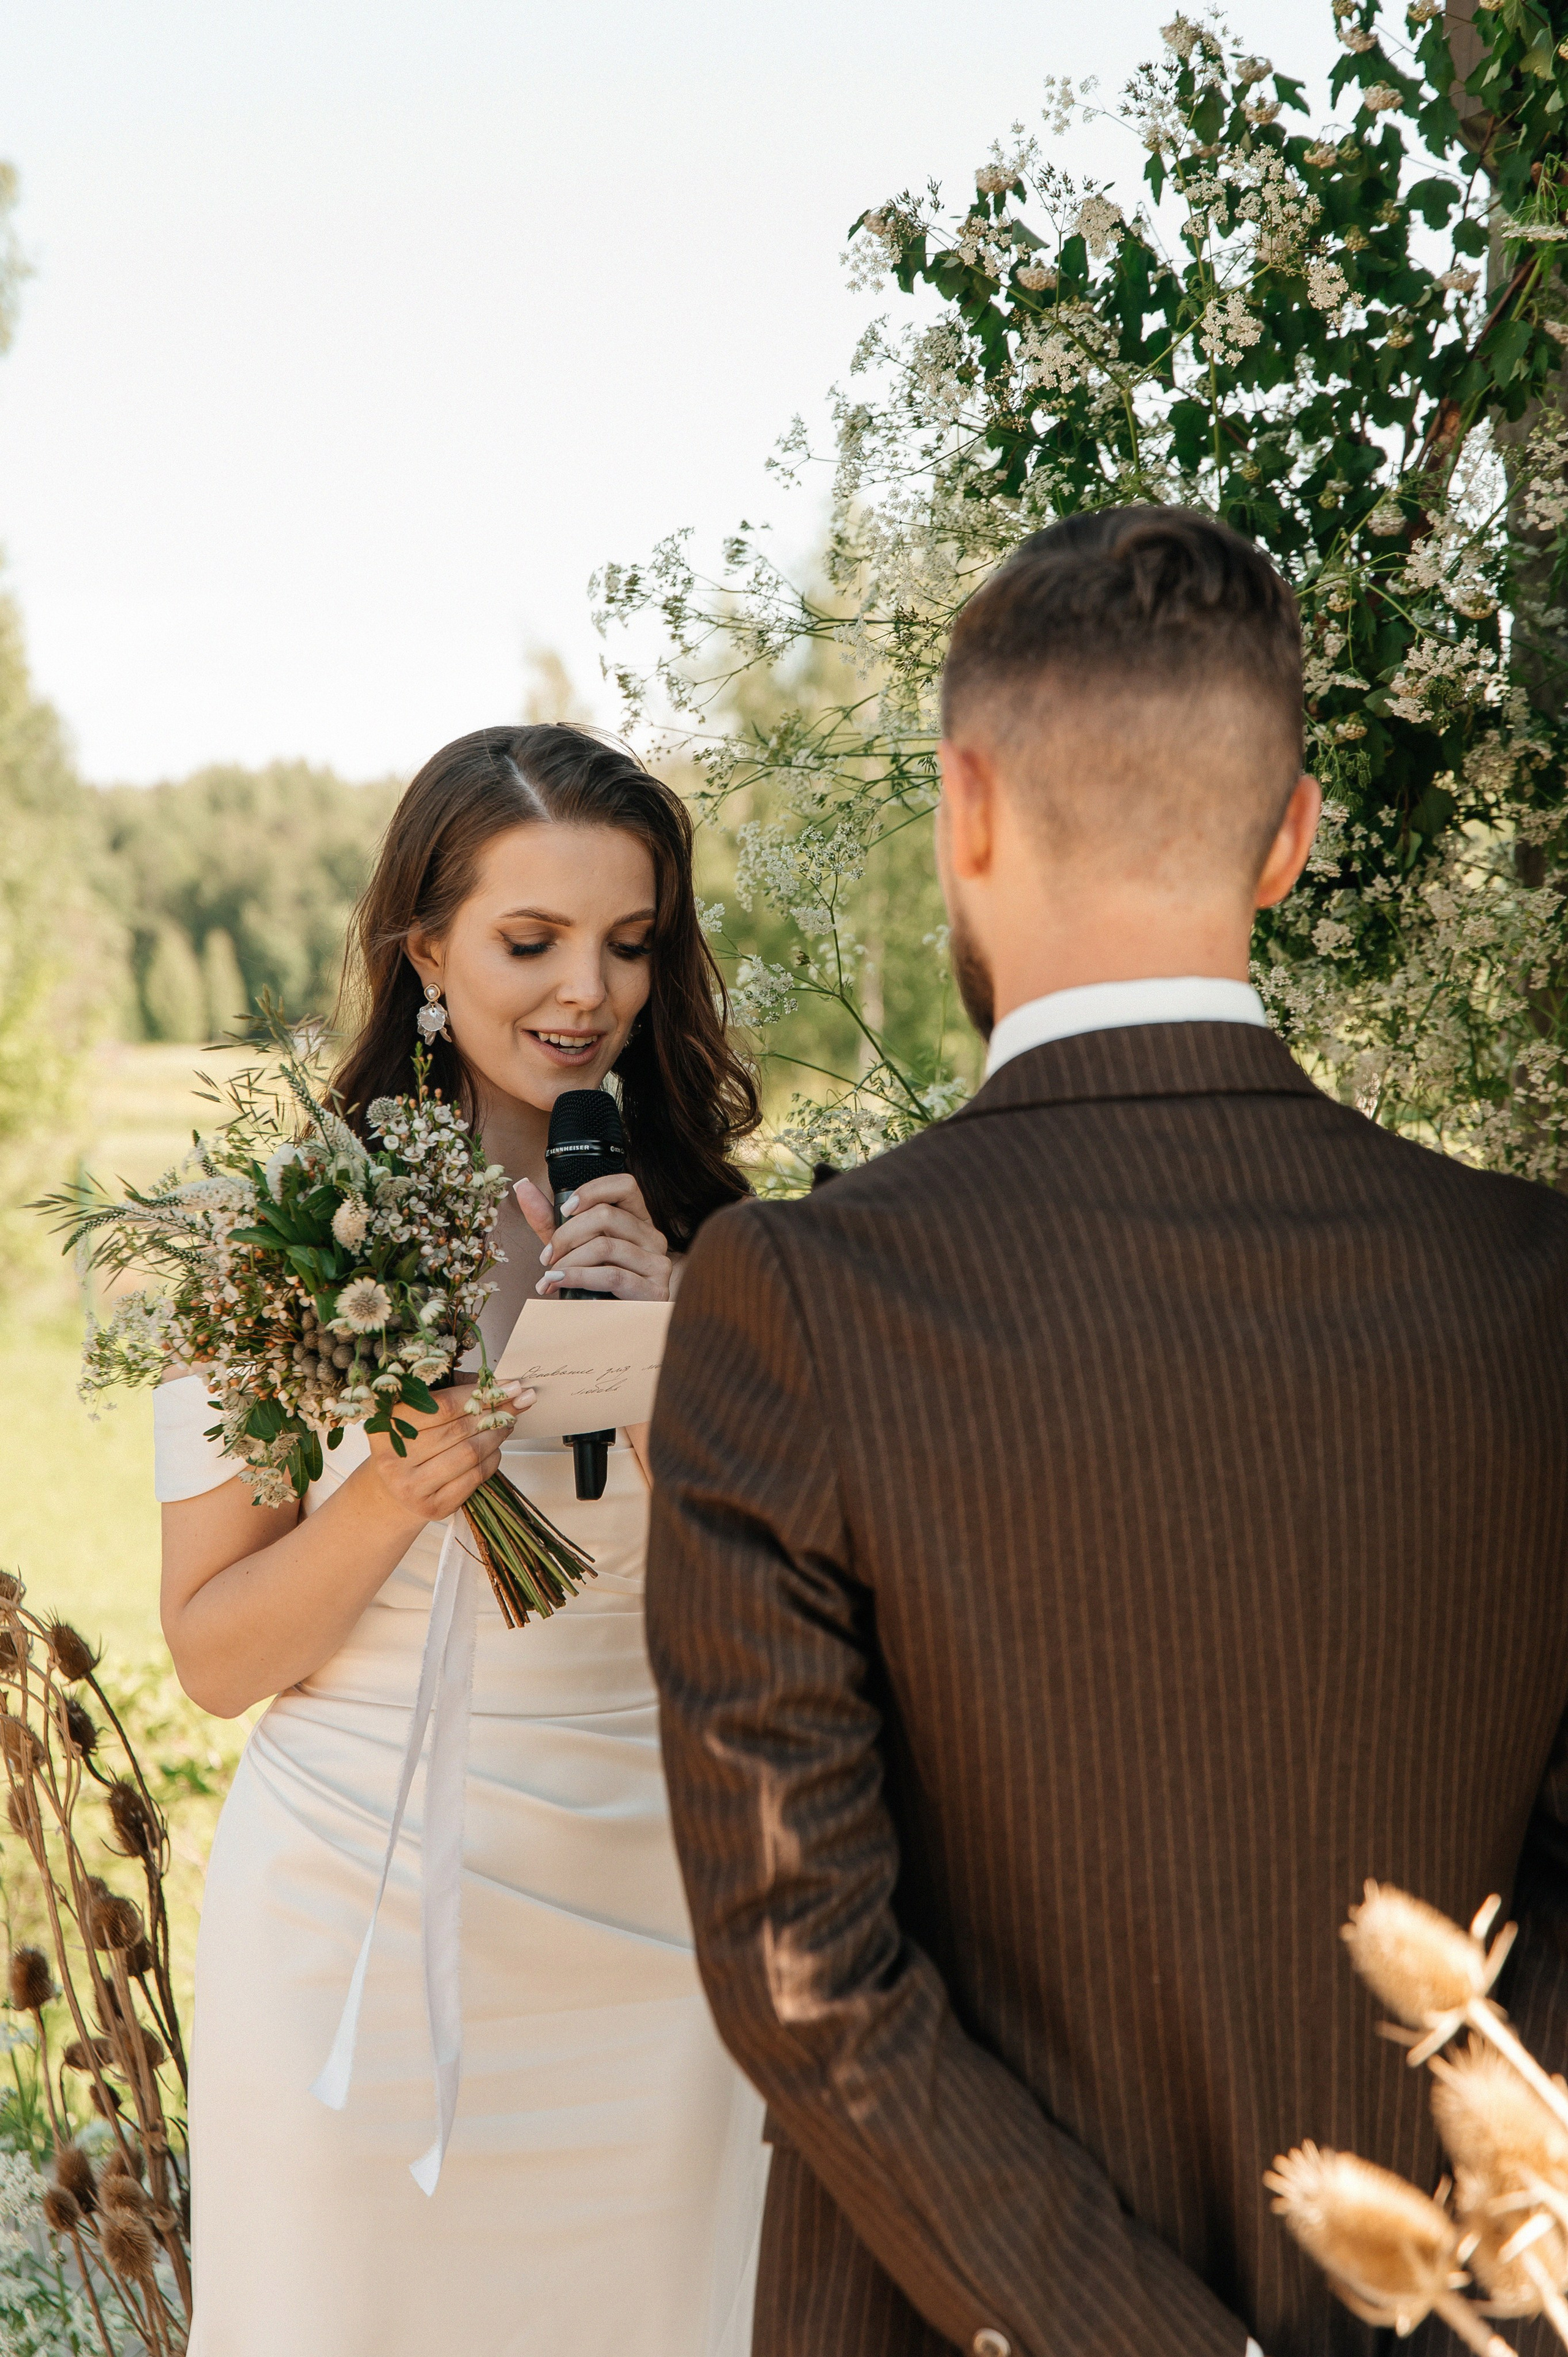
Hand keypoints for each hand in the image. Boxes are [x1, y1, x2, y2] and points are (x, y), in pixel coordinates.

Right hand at [364, 1379, 532, 1522]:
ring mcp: (412, 1486)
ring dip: (496, 1435)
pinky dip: (492, 1460)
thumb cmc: (411, 1443)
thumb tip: (494, 1384)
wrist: (395, 1489)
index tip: (508, 1386)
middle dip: (495, 1413)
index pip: (444, 1405)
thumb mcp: (417, 1412)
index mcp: (386, 1425)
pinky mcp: (433, 1507)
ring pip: (470, 1454)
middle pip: (460, 1430)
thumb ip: (449, 1392)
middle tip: (517, 1401)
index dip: (480, 1394)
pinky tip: (494, 1449)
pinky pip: (474, 1478)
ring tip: (506, 1423)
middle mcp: (394, 1458)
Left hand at [514, 1174, 671, 1301]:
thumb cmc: (592, 1288)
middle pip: (606, 1216)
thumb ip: (549, 1219)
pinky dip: (578, 1277)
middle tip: (546, 1257)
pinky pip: (611, 1275)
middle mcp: (653, 1238)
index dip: (593, 1191)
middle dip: (567, 1235)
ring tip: (550, 1277)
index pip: (625, 1185)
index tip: (565, 1210)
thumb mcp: (569, 1248)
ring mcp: (659, 1264)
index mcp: (638, 1222)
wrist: (612, 1334)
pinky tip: (558, 1284)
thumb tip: (523, 1187)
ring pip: (605, 1246)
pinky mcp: (655, 1290)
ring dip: (568, 1261)